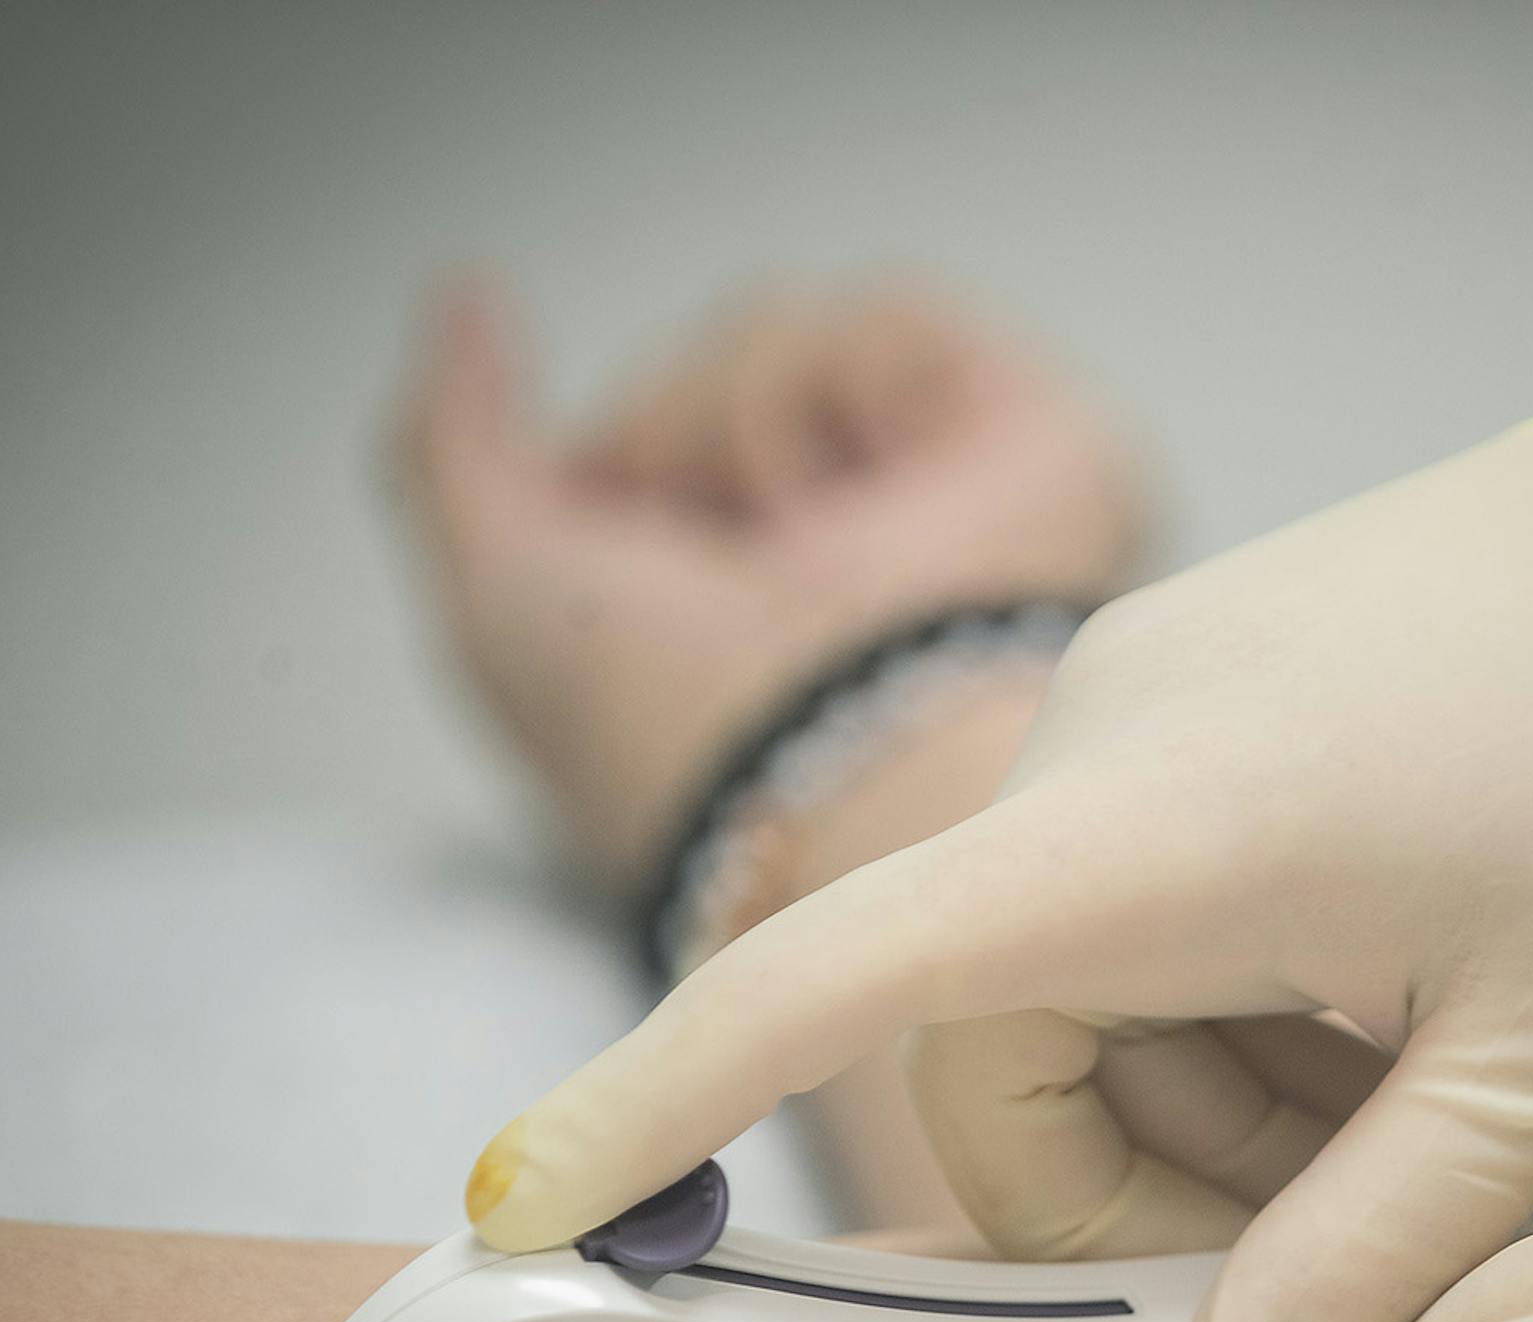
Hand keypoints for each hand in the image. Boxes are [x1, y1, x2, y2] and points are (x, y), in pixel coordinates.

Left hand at [395, 277, 1142, 881]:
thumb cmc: (671, 736)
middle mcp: (844, 548)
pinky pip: (890, 312)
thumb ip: (456, 445)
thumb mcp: (502, 600)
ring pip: (781, 328)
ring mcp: (947, 493)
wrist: (836, 780)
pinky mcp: (1039, 443)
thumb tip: (469, 292)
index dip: (616, 472)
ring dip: (740, 428)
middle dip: (671, 447)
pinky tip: (877, 506)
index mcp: (734, 600)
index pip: (643, 441)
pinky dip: (837, 390)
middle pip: (704, 374)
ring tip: (807, 552)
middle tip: (729, 577)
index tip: (630, 562)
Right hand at [458, 406, 1532, 1321]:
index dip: (663, 1097)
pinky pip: (1132, 905)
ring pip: (1075, 995)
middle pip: (996, 1056)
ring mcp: (1131, 705)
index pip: (840, 975)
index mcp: (1155, 830)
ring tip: (1417, 1110)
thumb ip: (1374, 1256)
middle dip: (1139, 1196)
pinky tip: (1383, 1011)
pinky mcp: (1182, 696)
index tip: (524, 1196)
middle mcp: (1092, 749)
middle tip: (1347, 1251)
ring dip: (1210, 1105)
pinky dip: (1226, 1009)